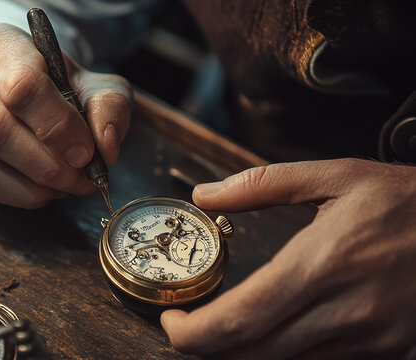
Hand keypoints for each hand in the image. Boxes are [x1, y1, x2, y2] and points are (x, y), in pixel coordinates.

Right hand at [0, 24, 131, 207]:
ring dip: (28, 186)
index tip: (85, 152)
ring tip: (59, 187)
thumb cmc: (56, 89)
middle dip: (45, 165)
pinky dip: (10, 194)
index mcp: (0, 43)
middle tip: (78, 178)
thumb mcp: (94, 87)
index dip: (57, 127)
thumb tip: (105, 146)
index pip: (21, 86)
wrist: (18, 91)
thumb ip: (110, 109)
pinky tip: (35, 188)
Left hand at [161, 159, 415, 358]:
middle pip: (251, 354)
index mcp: (322, 263)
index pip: (239, 319)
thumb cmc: (405, 199)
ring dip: (240, 352)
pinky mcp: (386, 350)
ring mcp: (369, 338)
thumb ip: (262, 185)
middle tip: (185, 326)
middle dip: (206, 348)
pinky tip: (270, 331)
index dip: (192, 332)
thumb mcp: (335, 176)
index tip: (171, 319)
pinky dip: (281, 354)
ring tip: (221, 326)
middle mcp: (344, 311)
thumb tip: (205, 195)